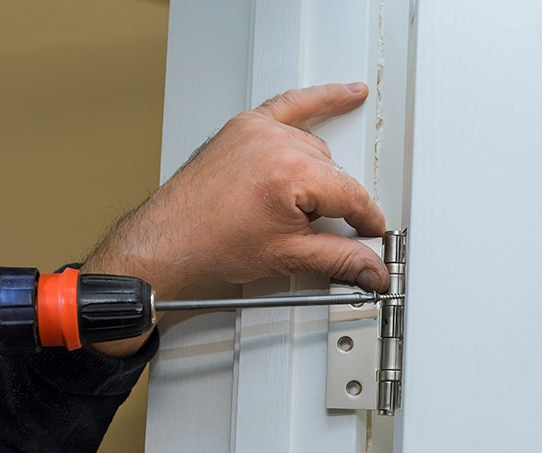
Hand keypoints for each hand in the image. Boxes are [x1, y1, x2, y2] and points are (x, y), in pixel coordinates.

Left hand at [84, 82, 387, 355]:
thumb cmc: (212, 245)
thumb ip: (339, 260)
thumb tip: (372, 269)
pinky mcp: (246, 125)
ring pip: (316, 150)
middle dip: (333, 205)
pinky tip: (347, 94)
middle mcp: (277, 144)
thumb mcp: (287, 257)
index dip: (366, 221)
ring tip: (291, 207)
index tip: (371, 234)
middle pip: (335, 174)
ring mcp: (260, 130)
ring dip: (316, 175)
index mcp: (291, 174)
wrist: (169, 239)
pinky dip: (321, 99)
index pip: (351, 195)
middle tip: (313, 233)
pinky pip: (292, 104)